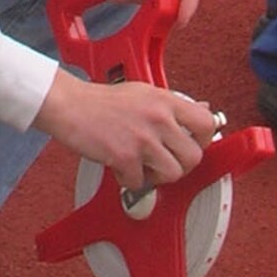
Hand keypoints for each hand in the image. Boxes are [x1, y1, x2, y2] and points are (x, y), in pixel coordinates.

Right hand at [35, 70, 215, 189]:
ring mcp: (143, 138)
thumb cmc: (103, 100)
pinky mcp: (124, 157)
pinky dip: (129, 180)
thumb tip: (204, 110)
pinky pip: (139, 183)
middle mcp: (158, 118)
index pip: (206, 123)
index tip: (192, 145)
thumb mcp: (145, 92)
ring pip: (173, 174)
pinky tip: (120, 165)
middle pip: (194, 156)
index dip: (204, 140)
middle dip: (181, 165)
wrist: (70, 104)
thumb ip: (173, 105)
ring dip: (157, 177)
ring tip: (142, 166)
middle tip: (165, 162)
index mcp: (165, 100)